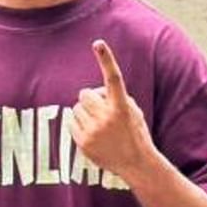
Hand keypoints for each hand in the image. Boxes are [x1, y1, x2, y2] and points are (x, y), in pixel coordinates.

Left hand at [70, 40, 156, 178]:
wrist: (136, 163)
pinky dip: (78, 125)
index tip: (98, 43)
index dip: (106, 59)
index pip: (113, 78)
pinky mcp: (83, 142)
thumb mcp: (133, 112)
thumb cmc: (134, 133)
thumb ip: (116, 98)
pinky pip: (71, 123)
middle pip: (84, 94)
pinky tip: (92, 135)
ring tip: (98, 126)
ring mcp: (94, 130)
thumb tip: (93, 94)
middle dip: (90, 100)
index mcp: (122, 106)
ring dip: (84, 113)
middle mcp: (107, 117)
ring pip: (76, 108)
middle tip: (101, 111)